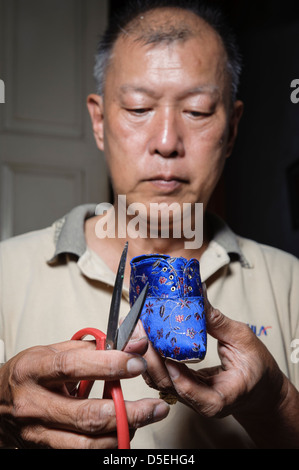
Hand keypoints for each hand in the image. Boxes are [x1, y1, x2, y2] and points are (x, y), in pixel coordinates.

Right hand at [0, 335, 168, 448]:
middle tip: (154, 406)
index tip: (136, 362)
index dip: (109, 365)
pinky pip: (81, 453)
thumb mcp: (52, 352)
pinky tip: (122, 431)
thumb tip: (133, 343)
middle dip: (128, 412)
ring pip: (87, 443)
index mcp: (33, 370)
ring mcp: (37, 433)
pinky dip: (107, 445)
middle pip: (86, 414)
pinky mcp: (42, 451)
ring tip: (146, 419)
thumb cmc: (27, 375)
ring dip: (123, 433)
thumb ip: (92, 348)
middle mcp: (33, 404)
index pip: (74, 367)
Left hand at [142, 286, 298, 447]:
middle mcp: (197, 402)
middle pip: (165, 384)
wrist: (259, 388)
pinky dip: (149, 355)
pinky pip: (159, 374)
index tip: (163, 350)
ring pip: (156, 380)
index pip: (190, 391)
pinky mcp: (179, 387)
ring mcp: (186, 396)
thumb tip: (199, 294)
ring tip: (137, 327)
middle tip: (140, 328)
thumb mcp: (243, 339)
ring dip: (144, 353)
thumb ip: (218, 321)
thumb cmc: (256, 368)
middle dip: (149, 356)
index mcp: (218, 398)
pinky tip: (143, 335)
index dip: (173, 372)